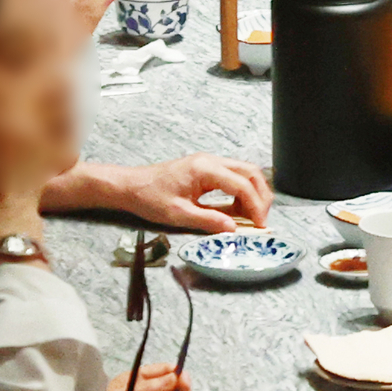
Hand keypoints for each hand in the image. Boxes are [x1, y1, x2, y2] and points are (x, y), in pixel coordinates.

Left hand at [76, 154, 274, 234]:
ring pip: (245, 172)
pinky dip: (242, 192)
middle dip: (262, 196)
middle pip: (251, 172)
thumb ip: (209, 220)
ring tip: (249, 217)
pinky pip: (234, 176)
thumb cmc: (149, 198)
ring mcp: (209, 162)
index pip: (242, 185)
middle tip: (262, 220)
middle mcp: (211, 161)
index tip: (260, 225)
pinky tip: (236, 210)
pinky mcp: (207, 168)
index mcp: (205, 169)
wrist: (129, 186)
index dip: (255, 206)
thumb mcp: (178, 214)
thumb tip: (234, 229)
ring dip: (253, 193)